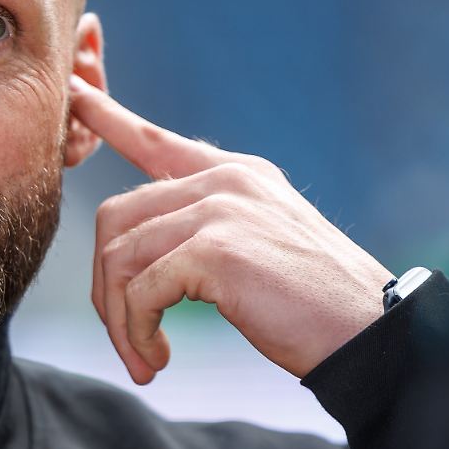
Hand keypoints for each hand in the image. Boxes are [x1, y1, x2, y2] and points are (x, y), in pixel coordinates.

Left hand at [69, 75, 392, 382]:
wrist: (373, 334)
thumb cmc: (316, 303)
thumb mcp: (259, 244)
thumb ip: (206, 228)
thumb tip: (142, 250)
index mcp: (236, 175)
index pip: (155, 141)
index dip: (108, 118)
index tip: (75, 92)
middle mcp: (224, 181)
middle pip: (115, 216)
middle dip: (106, 283)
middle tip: (128, 335)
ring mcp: (220, 210)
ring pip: (120, 256)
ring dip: (120, 318)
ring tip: (144, 356)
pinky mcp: (215, 250)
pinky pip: (140, 290)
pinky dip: (137, 330)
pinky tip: (158, 355)